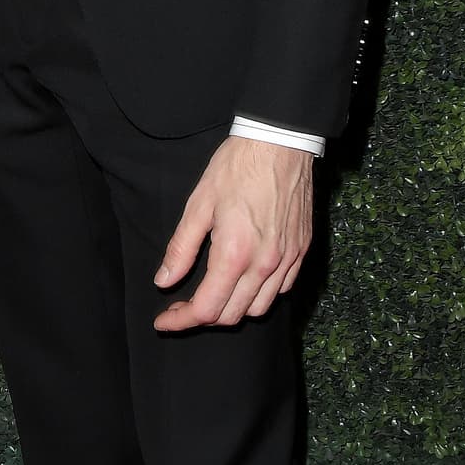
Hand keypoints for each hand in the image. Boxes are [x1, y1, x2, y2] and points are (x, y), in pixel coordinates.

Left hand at [153, 137, 312, 331]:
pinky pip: (280, 291)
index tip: (163, 320)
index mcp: (235, 254)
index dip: (180, 321)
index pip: (206, 309)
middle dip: (202, 318)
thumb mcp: (198, 204)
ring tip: (211, 294)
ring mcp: (287, 260)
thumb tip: (163, 281)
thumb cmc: (236, 168)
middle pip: (232, 316)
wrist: (280, 143)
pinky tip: (243, 280)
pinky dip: (258, 296)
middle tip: (180, 306)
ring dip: (231, 310)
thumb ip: (181, 248)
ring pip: (258, 309)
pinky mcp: (301, 252)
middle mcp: (264, 265)